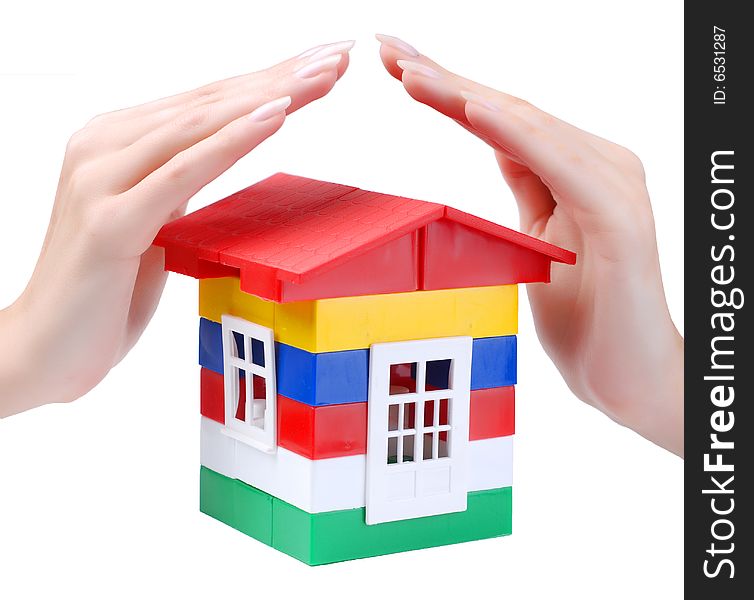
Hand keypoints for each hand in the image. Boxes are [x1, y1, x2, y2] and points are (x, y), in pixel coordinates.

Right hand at [0, 40, 353, 416]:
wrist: (42, 349)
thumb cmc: (102, 291)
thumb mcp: (150, 222)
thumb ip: (174, 180)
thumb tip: (217, 153)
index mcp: (115, 144)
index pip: (206, 102)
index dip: (268, 80)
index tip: (322, 63)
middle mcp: (103, 147)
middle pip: (210, 101)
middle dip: (282, 75)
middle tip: (338, 53)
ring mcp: (101, 180)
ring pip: (200, 124)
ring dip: (270, 95)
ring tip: (324, 72)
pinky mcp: (109, 222)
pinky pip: (182, 172)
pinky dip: (231, 141)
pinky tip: (274, 113)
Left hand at [375, 35, 682, 455]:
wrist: (630, 380)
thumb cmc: (586, 320)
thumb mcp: (537, 243)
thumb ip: (529, 189)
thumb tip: (497, 145)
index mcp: (574, 172)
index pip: (500, 121)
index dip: (447, 91)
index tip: (396, 66)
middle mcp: (596, 165)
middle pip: (507, 111)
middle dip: (442, 78)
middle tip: (386, 49)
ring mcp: (609, 184)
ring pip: (525, 126)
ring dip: (462, 95)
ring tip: (408, 72)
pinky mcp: (616, 215)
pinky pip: (555, 163)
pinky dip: (510, 132)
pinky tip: (468, 108)